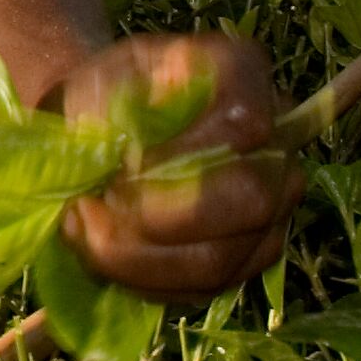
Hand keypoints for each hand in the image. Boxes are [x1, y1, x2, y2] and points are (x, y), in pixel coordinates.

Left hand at [53, 30, 301, 300]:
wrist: (101, 126)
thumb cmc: (101, 97)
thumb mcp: (93, 80)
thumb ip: (108, 107)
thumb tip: (126, 155)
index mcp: (242, 73)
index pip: (244, 122)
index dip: (180, 154)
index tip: (117, 166)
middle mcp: (278, 139)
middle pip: (249, 199)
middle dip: (158, 219)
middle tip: (91, 210)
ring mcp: (274, 202)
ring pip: (224, 257)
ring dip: (140, 260)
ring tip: (83, 235)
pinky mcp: (252, 253)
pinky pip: (210, 287)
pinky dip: (147, 282)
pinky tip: (102, 258)